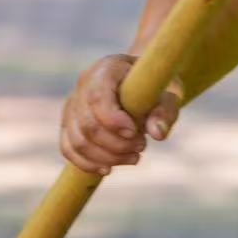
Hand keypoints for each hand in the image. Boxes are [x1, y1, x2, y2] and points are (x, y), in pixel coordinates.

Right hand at [58, 53, 183, 175]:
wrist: (142, 85)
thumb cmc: (156, 88)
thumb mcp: (168, 93)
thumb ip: (165, 110)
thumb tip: (158, 133)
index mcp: (107, 68)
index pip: (97, 97)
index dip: (113, 121)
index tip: (135, 133)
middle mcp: (84, 83)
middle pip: (88, 124)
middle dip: (116, 144)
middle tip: (142, 146)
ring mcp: (73, 104)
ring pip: (78, 141)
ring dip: (106, 157)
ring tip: (134, 157)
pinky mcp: (69, 123)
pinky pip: (68, 148)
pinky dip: (87, 163)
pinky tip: (108, 168)